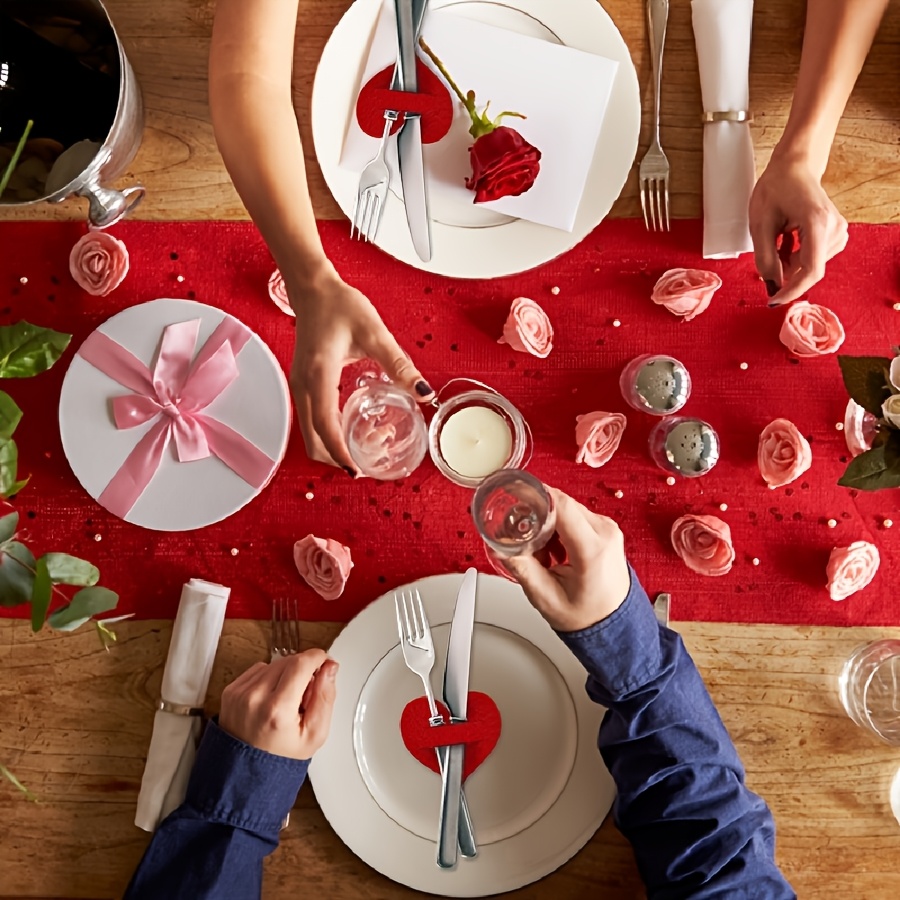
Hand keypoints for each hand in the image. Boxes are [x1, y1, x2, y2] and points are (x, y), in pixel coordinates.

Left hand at [219, 650, 337, 759]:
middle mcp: (255, 698)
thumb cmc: (280, 758)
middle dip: (303, 669)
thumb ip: (326, 697)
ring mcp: (240, 693)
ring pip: (273, 663)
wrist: (245, 773)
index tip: (324, 660)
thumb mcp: (315, 734)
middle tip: (306, 693)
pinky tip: (271, 698)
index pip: (301, 664)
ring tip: (287, 700)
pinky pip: (258, 670)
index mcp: (277, 710)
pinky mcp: (231, 691)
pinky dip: (269, 678)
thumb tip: (329, 668)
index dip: (317, 657)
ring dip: (286, 673)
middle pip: (288, 661)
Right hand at [287, 268, 433, 471]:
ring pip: (309, 433)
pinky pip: (310, 420)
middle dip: (337, 456)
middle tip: (367, 462)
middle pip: (312, 439)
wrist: (313, 289)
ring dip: (332, 446)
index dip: (340, 452)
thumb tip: (424, 392)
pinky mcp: (302, 385)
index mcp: (318, 374)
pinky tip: (353, 428)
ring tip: (364, 445)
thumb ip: (399, 364)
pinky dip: (328, 433)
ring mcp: (299, 386)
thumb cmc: (339, 305)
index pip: (325, 424)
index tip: (356, 469)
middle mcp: (303, 385)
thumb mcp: (375, 333)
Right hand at [504, 488, 630, 632]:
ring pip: (566, 508)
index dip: (534, 493)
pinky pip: (575, 515)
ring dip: (547, 523)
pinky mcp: (605, 529)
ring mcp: (607, 528)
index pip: (561, 505)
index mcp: (593, 549)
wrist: (614, 624)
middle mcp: (605, 533)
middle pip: (561, 504)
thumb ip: (520, 567)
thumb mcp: (545, 596)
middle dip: (536, 515)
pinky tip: (555, 550)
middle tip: (523, 538)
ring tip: (543, 553)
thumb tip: (498, 545)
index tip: (513, 490)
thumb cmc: (587, 616)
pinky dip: (559, 527)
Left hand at [749, 153, 847, 306]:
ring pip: (811, 265)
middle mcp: (835, 228)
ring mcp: (839, 230)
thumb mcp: (760, 223)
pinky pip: (814, 257)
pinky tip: (787, 240)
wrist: (794, 167)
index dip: (792, 290)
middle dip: (786, 272)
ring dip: (789, 263)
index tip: (773, 301)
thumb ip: (765, 257)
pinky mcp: (837, 233)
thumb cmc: (776, 188)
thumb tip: (771, 286)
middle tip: (767, 256)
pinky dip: (796, 256)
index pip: (811, 270)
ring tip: (777, 239)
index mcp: (818, 223)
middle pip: (810, 269)